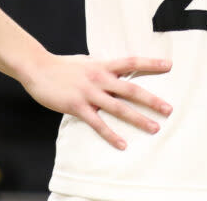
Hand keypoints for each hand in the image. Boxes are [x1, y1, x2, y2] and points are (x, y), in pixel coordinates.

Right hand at [21, 55, 173, 149]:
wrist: (38, 68)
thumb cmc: (63, 66)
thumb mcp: (87, 61)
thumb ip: (103, 66)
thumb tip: (117, 68)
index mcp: (103, 65)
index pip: (132, 62)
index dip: (151, 63)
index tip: (169, 65)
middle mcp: (100, 78)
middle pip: (131, 89)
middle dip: (151, 100)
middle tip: (168, 109)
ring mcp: (89, 93)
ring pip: (118, 108)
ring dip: (138, 119)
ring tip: (154, 128)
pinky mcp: (77, 106)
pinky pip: (98, 124)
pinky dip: (111, 135)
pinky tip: (123, 144)